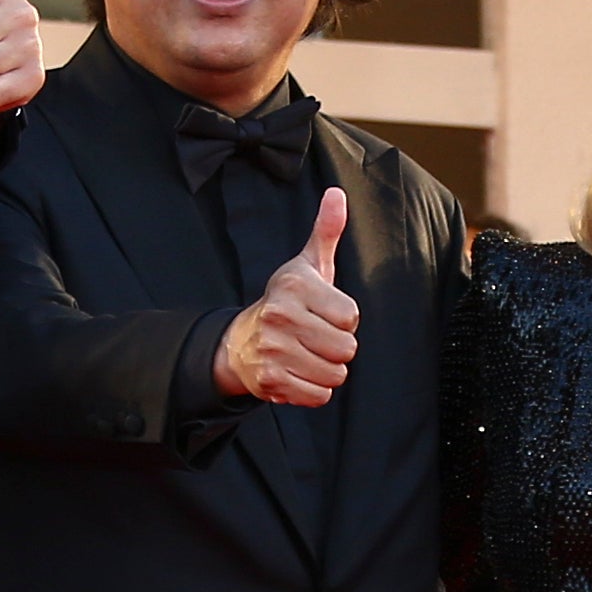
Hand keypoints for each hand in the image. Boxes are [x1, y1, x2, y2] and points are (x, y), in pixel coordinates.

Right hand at [216, 187, 356, 404]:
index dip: (343, 319)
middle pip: (347, 349)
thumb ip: (326, 232)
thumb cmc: (286, 302)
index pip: (351, 317)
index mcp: (294, 287)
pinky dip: (314, 389)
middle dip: (337, 347)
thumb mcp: (307, 265)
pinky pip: (319, 395)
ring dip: (328, 369)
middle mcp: (280, 317)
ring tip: (307, 354)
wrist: (240, 342)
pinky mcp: (271, 382)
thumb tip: (337, 195)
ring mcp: (273, 351)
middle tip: (315, 337)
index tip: (323, 312)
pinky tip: (299, 373)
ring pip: (336, 375)